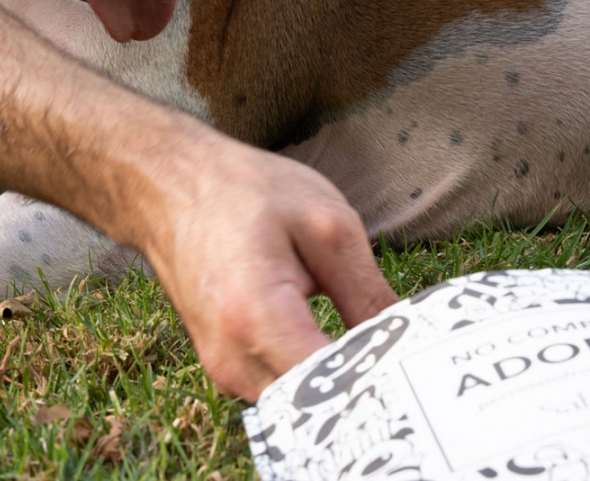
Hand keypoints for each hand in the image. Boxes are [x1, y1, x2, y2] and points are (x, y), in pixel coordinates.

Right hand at [138, 132, 398, 401]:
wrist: (172, 185)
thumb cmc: (246, 192)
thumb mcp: (326, 224)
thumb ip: (366, 292)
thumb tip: (405, 342)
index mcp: (256, 318)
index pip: (333, 387)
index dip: (381, 380)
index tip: (418, 362)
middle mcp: (233, 360)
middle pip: (318, 405)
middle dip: (367, 386)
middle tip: (410, 356)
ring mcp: (225, 369)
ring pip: (303, 403)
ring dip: (342, 383)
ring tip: (381, 348)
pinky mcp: (227, 365)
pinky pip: (283, 387)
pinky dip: (316, 375)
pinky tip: (344, 346)